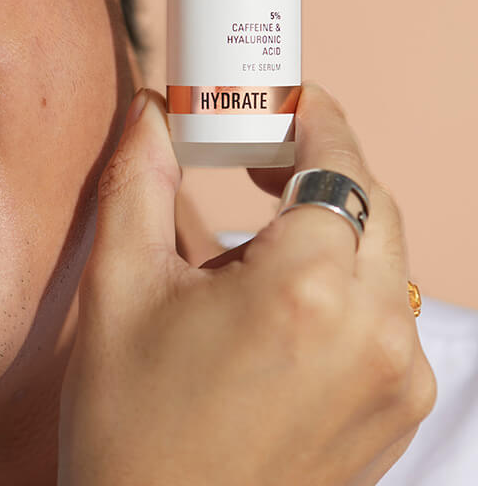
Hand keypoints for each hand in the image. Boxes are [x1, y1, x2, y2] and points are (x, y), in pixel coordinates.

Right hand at [58, 83, 435, 485]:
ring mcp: (397, 380)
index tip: (281, 96)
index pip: (336, 162)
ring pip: (386, 257)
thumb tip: (152, 110)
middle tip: (257, 150)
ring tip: (262, 219)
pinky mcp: (397, 413)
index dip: (313, 115)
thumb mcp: (119, 287)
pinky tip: (285, 289)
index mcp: (306, 290)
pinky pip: (389, 312)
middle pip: (371, 202)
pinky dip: (348, 276)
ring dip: (335, 218)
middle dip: (322, 160)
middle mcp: (374, 333)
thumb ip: (138, 178)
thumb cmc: (131, 421)